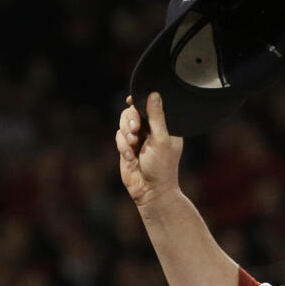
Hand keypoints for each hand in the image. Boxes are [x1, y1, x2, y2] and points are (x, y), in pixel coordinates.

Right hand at [116, 91, 183, 206]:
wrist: (151, 191)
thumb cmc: (162, 167)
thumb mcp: (161, 140)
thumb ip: (157, 117)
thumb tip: (154, 94)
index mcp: (165, 126)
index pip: (152, 105)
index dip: (141, 100)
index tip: (132, 100)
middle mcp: (151, 129)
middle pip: (133, 110)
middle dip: (130, 119)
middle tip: (135, 128)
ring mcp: (138, 137)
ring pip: (123, 121)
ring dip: (126, 133)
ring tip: (133, 145)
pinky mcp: (127, 146)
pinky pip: (118, 136)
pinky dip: (122, 145)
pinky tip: (130, 157)